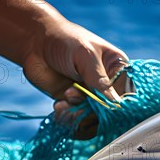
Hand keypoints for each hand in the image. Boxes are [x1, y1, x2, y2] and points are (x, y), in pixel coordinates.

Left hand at [23, 13, 128, 137]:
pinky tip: (58, 106)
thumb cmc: (64, 40)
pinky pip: (75, 119)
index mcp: (116, 69)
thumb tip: (115, 103)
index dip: (116, 106)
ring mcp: (89, 95)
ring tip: (63, 101)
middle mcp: (105, 85)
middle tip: (71, 97)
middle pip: (108, 112)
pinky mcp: (72, 103)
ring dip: (76, 114)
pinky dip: (67, 118)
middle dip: (90, 111)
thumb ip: (99, 79)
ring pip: (90, 118)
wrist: (34, 42)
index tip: (102, 108)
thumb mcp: (85, 55)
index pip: (125, 95)